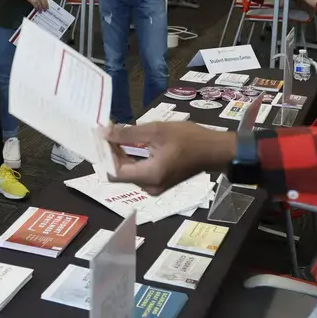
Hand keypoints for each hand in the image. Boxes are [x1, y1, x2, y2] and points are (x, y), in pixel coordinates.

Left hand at [103, 121, 236, 194]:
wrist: (215, 150)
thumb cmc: (189, 139)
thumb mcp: (156, 131)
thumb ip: (128, 133)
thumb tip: (104, 133)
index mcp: (149, 175)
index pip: (115, 171)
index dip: (106, 154)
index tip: (101, 137)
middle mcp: (149, 186)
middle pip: (121, 172)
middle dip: (112, 153)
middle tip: (107, 132)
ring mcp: (155, 186)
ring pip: (129, 172)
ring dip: (121, 154)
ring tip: (116, 134)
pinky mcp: (159, 182)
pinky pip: (139, 171)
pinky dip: (133, 158)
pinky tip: (130, 142)